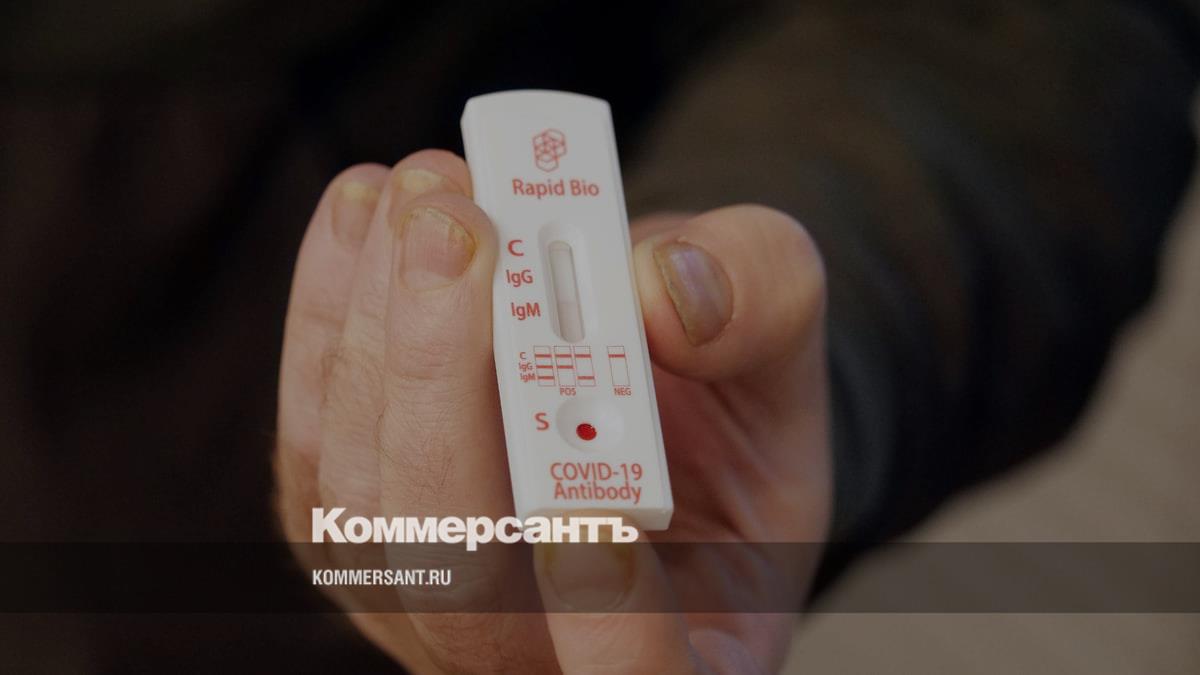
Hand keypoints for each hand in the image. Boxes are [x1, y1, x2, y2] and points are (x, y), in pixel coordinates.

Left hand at [276, 149, 831, 672]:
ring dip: (379, 332)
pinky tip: (365, 220)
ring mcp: (425, 610)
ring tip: (424, 196)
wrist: (649, 394)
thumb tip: (664, 293)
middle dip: (445, 388)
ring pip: (362, 506)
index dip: (612, 630)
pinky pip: (313, 450)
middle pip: (460, 583)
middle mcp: (538, 655)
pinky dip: (330, 321)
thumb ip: (760, 306)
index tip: (593, 513)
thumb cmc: (730, 399)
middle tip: (461, 231)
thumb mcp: (784, 345)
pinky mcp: (354, 540)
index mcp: (693, 648)